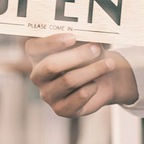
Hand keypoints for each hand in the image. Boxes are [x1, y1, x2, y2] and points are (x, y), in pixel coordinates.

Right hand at [25, 33, 139, 117]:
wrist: (103, 81)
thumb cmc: (89, 58)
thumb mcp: (85, 45)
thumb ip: (82, 39)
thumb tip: (90, 33)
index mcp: (37, 57)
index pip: (34, 48)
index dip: (51, 42)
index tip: (73, 37)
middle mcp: (38, 77)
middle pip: (51, 65)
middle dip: (76, 56)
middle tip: (96, 48)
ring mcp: (48, 95)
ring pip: (69, 80)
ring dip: (93, 70)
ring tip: (109, 63)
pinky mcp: (62, 110)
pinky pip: (80, 96)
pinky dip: (93, 87)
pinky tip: (96, 84)